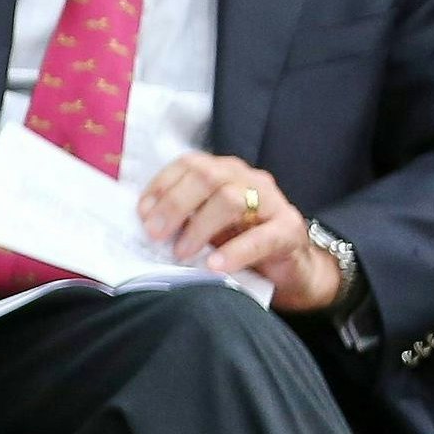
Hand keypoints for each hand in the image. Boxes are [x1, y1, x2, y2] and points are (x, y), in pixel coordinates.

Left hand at [134, 152, 341, 312]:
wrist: (290, 269)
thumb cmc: (239, 243)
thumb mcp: (205, 227)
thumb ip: (180, 219)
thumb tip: (144, 224)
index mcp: (224, 172)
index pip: (189, 164)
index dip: (162, 186)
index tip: (142, 214)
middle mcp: (248, 179)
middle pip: (207, 177)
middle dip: (175, 205)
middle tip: (155, 235)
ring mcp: (272, 202)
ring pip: (231, 200)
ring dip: (199, 227)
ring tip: (181, 253)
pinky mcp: (289, 230)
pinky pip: (262, 237)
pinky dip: (235, 252)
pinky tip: (215, 266)